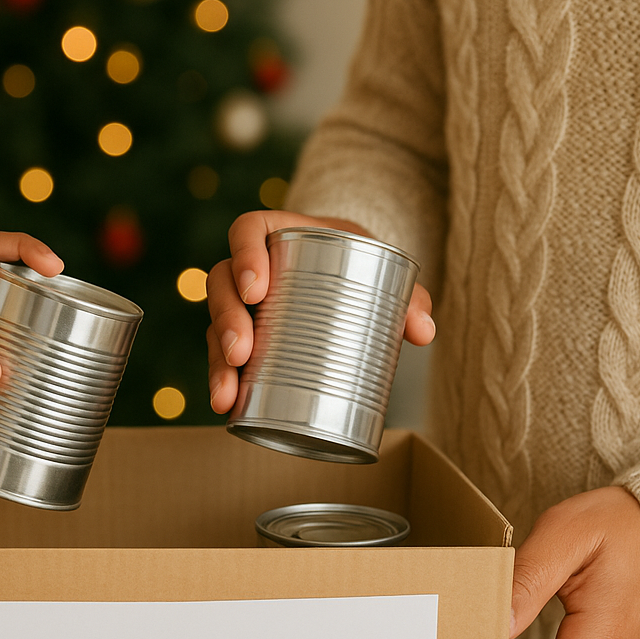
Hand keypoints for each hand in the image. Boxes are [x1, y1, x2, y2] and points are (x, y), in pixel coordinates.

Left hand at [0, 229, 62, 405]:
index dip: (25, 248)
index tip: (54, 266)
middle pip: (11, 269)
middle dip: (42, 280)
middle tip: (71, 302)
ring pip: (14, 296)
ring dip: (37, 308)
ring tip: (66, 325)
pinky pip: (7, 322)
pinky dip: (26, 332)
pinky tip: (43, 348)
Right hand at [205, 210, 434, 413]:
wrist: (352, 278)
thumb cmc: (362, 264)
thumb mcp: (383, 268)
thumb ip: (407, 296)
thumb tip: (424, 332)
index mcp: (278, 234)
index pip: (247, 231)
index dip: (244, 256)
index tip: (257, 290)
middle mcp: (250, 268)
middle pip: (221, 285)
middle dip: (228, 321)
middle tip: (243, 351)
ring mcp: (243, 304)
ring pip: (216, 325)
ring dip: (217, 361)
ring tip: (228, 393)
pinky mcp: (243, 337)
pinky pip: (222, 355)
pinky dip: (224, 380)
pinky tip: (226, 406)